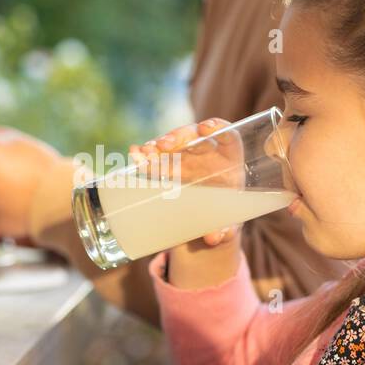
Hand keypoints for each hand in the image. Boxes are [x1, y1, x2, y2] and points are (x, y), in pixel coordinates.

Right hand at [129, 117, 240, 247]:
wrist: (207, 221)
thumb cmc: (225, 218)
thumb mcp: (228, 226)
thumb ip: (224, 231)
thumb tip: (214, 237)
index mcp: (230, 161)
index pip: (228, 136)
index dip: (218, 128)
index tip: (204, 128)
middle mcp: (207, 154)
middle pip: (194, 136)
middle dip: (177, 137)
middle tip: (163, 145)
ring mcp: (186, 157)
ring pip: (171, 144)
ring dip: (157, 145)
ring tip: (144, 153)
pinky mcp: (168, 165)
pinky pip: (155, 156)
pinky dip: (144, 154)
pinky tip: (134, 153)